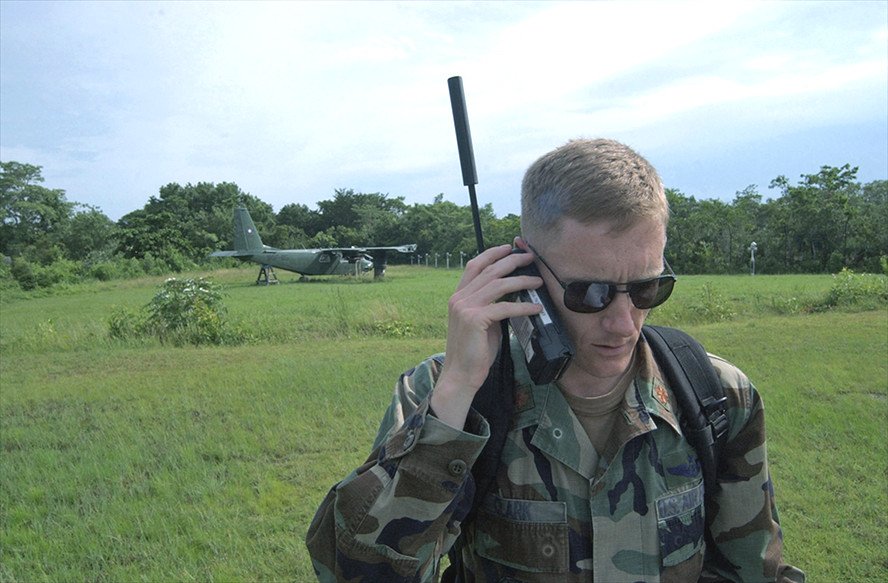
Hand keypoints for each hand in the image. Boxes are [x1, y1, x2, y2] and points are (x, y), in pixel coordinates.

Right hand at [431, 244, 543, 428]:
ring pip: (498, 284)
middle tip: (531, 258)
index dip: (492, 254)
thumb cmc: (474, 351)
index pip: (474, 265)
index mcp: (458, 296)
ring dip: (522, 280)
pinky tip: (536, 307)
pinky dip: (523, 305)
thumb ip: (490, 305)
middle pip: (489, 270)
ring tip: (538, 280)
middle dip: (512, 261)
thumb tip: (512, 294)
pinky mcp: (475, 320)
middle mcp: (459, 298)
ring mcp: (465, 308)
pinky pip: (504, 307)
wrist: (460, 374)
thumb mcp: (480, 322)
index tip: (508, 247)